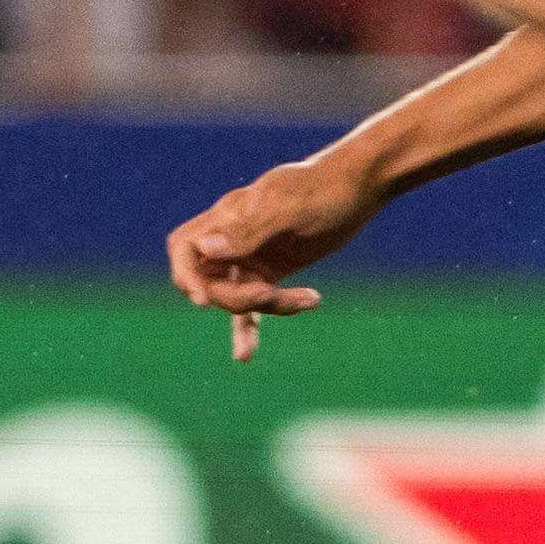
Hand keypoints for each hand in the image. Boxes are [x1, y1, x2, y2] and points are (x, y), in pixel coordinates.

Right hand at [172, 148, 382, 362]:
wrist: (359, 187)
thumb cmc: (324, 189)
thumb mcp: (289, 208)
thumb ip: (247, 230)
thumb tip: (205, 248)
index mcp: (229, 216)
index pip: (185, 248)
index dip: (186, 276)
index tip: (204, 300)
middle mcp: (233, 237)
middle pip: (209, 281)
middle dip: (236, 297)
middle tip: (271, 293)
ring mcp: (251, 256)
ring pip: (234, 297)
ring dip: (261, 309)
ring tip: (308, 299)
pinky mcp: (271, 270)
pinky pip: (251, 305)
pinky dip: (249, 328)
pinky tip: (244, 356)